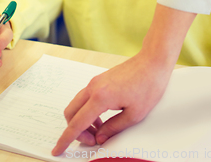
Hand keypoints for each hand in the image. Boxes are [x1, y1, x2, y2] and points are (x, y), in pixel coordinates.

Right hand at [52, 50, 171, 155]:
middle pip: (71, 113)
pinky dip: (87, 111)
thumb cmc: (148, 85)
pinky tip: (102, 118)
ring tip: (100, 130)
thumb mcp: (134, 114)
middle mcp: (93, 87)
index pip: (77, 123)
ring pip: (77, 104)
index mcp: (100, 97)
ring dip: (82, 120)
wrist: (152, 61)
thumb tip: (100, 137)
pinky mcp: (100, 80)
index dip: (66, 139)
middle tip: (92, 140)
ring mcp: (95, 82)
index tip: (58, 149)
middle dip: (76, 130)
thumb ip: (113, 128)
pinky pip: (85, 98)